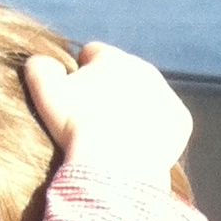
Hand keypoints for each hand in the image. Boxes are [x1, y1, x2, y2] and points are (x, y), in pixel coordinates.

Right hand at [24, 43, 191, 186]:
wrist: (116, 166)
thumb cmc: (76, 127)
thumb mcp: (44, 90)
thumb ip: (40, 65)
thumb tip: (46, 61)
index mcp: (113, 58)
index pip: (93, 55)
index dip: (81, 73)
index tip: (76, 97)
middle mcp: (145, 69)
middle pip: (123, 75)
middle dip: (110, 89)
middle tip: (97, 118)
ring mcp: (166, 95)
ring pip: (146, 96)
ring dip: (133, 107)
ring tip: (117, 132)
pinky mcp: (181, 121)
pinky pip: (165, 120)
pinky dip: (154, 128)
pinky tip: (138, 142)